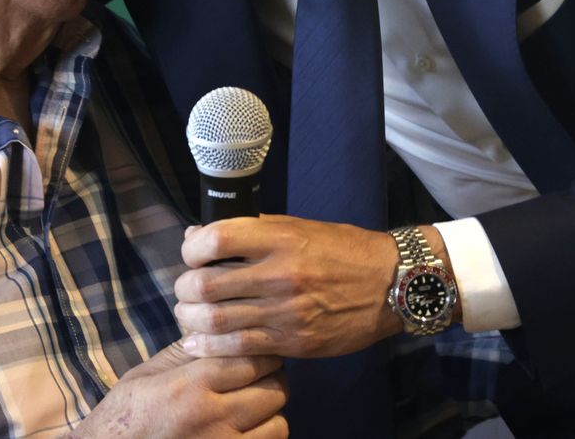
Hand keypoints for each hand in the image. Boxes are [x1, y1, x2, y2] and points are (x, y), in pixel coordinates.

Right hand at [76, 342, 287, 437]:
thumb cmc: (126, 414)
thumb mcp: (149, 373)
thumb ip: (187, 350)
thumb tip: (219, 325)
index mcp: (191, 386)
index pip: (251, 358)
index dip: (261, 350)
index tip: (259, 347)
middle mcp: (212, 418)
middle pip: (274, 389)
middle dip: (272, 378)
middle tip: (261, 373)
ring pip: (278, 423)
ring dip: (271, 412)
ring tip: (254, 404)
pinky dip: (265, 435)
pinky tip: (248, 427)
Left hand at [173, 215, 403, 358]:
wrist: (390, 284)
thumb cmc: (342, 250)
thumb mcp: (298, 227)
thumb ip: (250, 232)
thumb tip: (199, 234)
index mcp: (280, 238)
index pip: (216, 239)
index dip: (192, 248)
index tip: (191, 253)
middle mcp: (281, 273)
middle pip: (206, 284)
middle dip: (184, 288)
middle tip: (185, 289)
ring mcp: (287, 311)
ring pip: (216, 319)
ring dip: (191, 318)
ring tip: (188, 314)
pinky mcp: (294, 341)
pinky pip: (240, 347)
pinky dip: (210, 346)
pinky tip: (199, 342)